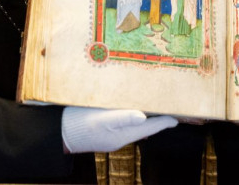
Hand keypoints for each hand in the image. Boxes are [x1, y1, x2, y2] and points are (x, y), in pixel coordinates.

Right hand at [61, 106, 177, 152]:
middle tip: (170, 106)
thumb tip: (143, 115)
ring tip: (156, 104)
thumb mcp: (102, 120)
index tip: (178, 117)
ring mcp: (113, 132)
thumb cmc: (81, 126)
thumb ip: (122, 117)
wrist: (60, 132)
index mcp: (124, 134)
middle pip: (145, 126)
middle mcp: (121, 135)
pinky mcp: (104, 128)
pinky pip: (124, 120)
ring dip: (146, 114)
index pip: (151, 128)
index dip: (165, 121)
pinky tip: (132, 105)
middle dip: (158, 117)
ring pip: (135, 123)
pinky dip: (132, 113)